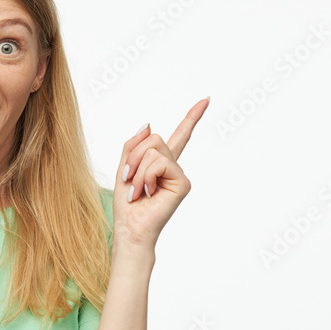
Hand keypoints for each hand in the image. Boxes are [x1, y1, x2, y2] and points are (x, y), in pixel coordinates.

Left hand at [113, 97, 209, 250]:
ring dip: (137, 170)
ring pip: (154, 150)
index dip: (192, 117)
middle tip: (129, 180)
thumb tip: (148, 124)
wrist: (130, 229)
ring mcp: (180, 175)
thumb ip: (134, 144)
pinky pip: (159, 163)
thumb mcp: (124, 167)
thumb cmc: (127, 205)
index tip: (206, 100)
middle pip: (154, 138)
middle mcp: (174, 167)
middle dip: (134, 157)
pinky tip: (147, 193)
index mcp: (162, 163)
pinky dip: (145, 177)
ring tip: (138, 191)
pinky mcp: (183, 183)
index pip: (179, 136)